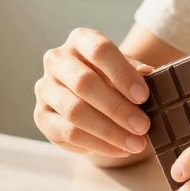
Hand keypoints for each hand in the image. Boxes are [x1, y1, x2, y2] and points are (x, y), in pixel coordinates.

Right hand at [34, 28, 154, 157]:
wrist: (91, 102)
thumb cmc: (113, 81)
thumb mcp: (128, 72)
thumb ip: (137, 74)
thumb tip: (148, 75)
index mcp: (81, 40)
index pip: (99, 50)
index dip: (122, 73)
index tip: (144, 96)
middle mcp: (57, 60)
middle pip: (84, 82)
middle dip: (117, 108)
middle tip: (143, 126)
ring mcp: (45, 88)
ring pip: (74, 110)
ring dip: (109, 131)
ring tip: (136, 143)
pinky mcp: (41, 116)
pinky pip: (68, 133)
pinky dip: (97, 144)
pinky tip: (119, 150)